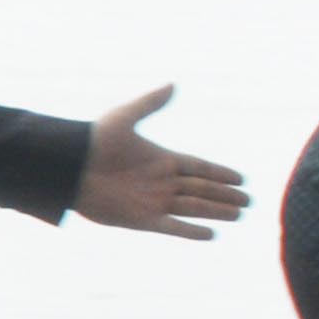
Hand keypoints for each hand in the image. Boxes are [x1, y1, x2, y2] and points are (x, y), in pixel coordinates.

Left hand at [71, 85, 247, 240]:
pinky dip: (191, 231)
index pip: (199, 167)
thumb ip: (150, 103)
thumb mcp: (125, 118)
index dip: (219, 173)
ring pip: (193, 207)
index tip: (241, 178)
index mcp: (160, 159)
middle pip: (201, 189)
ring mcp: (152, 201)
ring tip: (238, 214)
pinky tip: (211, 234)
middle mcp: (160, 182)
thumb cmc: (94, 141)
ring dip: (216, 211)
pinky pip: (172, 227)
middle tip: (248, 201)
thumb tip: (173, 84)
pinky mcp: (140, 219)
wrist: (70, 168)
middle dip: (224, 195)